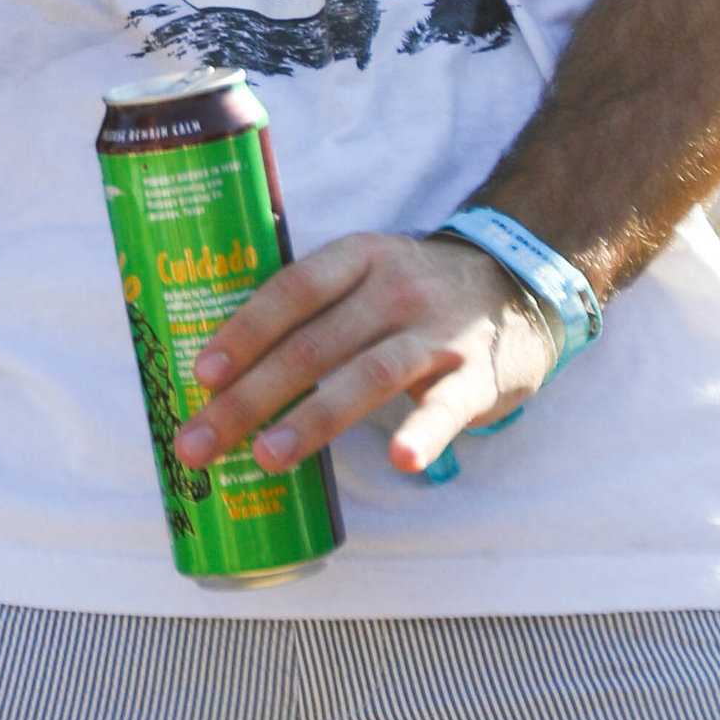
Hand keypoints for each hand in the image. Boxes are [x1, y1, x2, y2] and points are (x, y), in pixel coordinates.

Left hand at [175, 230, 558, 482]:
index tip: (202, 375)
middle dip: (249, 397)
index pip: (291, 291)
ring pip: (367, 375)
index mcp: (358, 258)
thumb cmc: (414, 292)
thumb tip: (224, 368)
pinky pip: (446, 406)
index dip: (244, 332)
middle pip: (313, 343)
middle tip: (200, 442)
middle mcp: (394, 289)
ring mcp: (438, 333)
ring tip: (267, 457)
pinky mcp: (477, 376)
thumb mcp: (366, 273)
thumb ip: (311, 309)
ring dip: (313, 419)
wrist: (519, 284)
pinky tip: (399, 460)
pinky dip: (423, 433)